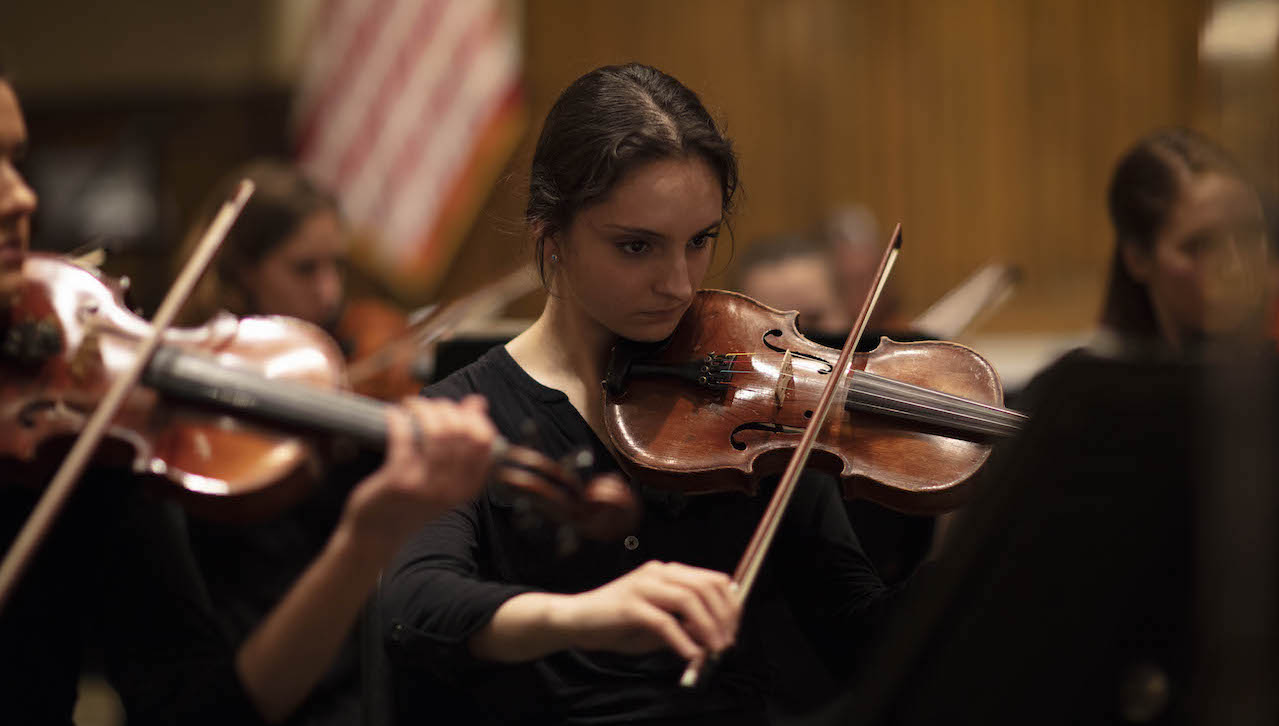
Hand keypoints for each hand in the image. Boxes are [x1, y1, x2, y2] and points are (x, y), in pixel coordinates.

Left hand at [340, 394, 496, 553]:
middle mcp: (451, 487)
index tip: (457, 409)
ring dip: (423, 410)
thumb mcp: (444, 479)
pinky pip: (404, 438)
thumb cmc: (411, 501)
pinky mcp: (399, 482)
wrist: (378, 535)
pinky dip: (398, 419)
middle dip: (445, 409)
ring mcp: (426, 486)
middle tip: (429, 406)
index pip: (484, 442)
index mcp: (467, 487)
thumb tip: (478, 402)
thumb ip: (462, 445)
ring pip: (436, 433)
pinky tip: (392, 414)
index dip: (473, 417)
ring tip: (411, 406)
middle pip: (460, 432)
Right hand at [553, 560, 740, 660]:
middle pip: (705, 587)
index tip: (734, 629)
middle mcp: (658, 573)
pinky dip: (682, 640)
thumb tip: (715, 636)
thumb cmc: (618, 623)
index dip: (730, 604)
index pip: (713, 579)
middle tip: (727, 643)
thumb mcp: (659, 623)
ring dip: (707, 628)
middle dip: (723, 617)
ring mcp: (643, 586)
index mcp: (667, 572)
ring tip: (713, 650)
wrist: (576, 620)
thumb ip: (685, 624)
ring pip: (689, 600)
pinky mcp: (630, 605)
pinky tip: (690, 655)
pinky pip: (664, 621)